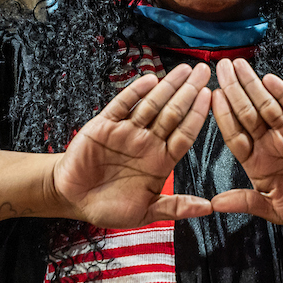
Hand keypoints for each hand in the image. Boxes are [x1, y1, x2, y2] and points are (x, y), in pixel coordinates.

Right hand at [52, 62, 212, 227]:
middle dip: (188, 92)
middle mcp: (147, 142)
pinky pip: (123, 105)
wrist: (72, 198)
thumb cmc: (109, 206)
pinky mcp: (105, 125)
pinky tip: (150, 79)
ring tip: (183, 70)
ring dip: (168, 86)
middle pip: (173, 113)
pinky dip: (135, 92)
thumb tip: (208, 208)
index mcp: (161, 160)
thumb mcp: (146, 212)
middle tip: (204, 72)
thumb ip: (175, 207)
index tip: (210, 98)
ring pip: (152, 105)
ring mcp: (127, 131)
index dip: (197, 116)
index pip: (184, 133)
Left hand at [210, 58, 282, 224]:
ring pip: (266, 105)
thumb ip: (247, 202)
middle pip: (246, 112)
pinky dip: (282, 93)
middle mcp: (269, 141)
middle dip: (233, 90)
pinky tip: (269, 80)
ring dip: (252, 84)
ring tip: (239, 66)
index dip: (223, 115)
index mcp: (255, 159)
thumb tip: (215, 205)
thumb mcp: (274, 208)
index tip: (212, 97)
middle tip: (222, 68)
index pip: (235, 134)